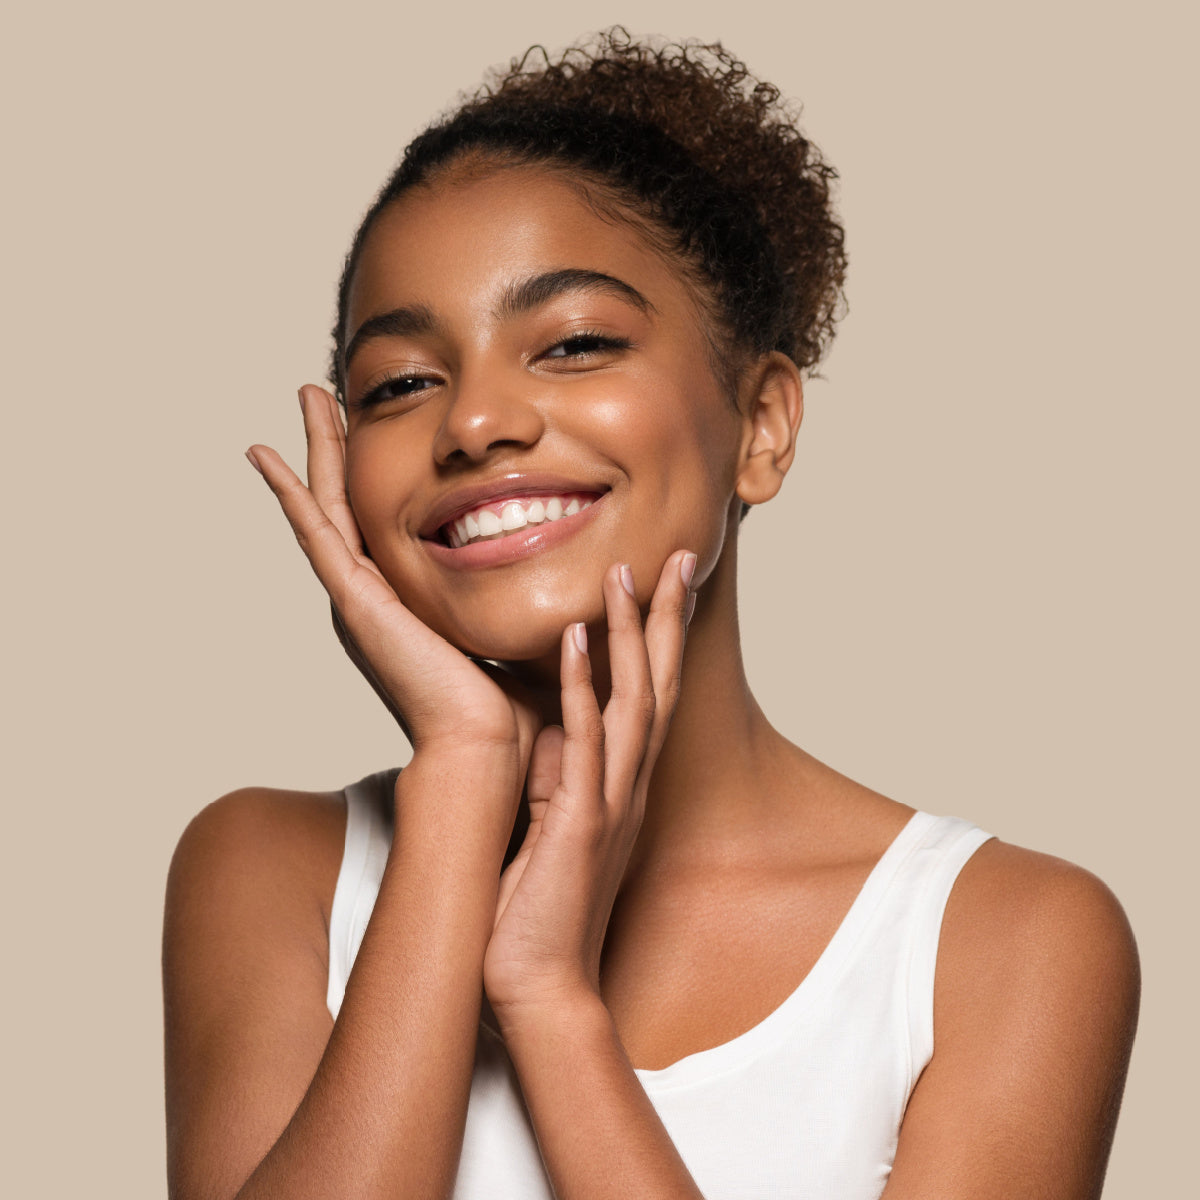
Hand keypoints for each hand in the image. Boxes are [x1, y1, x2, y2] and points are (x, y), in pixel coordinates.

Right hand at [246, 384, 540, 765]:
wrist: (487, 748)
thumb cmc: (507, 708)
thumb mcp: (511, 632)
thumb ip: (520, 599)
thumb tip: (562, 567)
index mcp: (404, 603)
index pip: (383, 519)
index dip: (374, 470)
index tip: (375, 422)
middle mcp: (372, 596)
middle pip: (348, 501)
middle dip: (338, 444)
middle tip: (323, 394)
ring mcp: (358, 597)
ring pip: (327, 504)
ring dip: (316, 449)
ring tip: (306, 396)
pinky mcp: (354, 601)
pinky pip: (315, 533)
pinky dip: (289, 493)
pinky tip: (265, 456)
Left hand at [483, 551, 695, 1015]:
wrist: (539, 984)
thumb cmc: (539, 909)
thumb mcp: (554, 826)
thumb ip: (559, 773)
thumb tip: (547, 722)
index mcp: (622, 784)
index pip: (649, 695)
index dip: (658, 637)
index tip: (659, 582)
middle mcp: (628, 785)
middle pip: (658, 685)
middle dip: (664, 618)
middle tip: (673, 555)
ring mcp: (611, 802)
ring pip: (633, 703)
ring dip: (631, 636)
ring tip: (624, 573)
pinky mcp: (582, 824)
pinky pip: (584, 744)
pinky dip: (583, 690)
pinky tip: (577, 641)